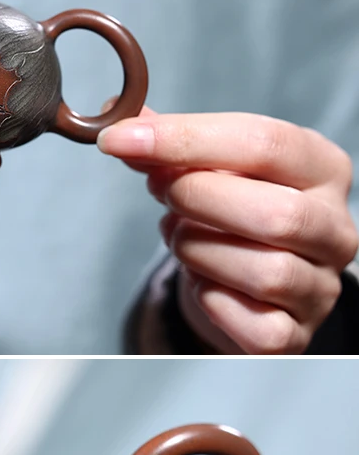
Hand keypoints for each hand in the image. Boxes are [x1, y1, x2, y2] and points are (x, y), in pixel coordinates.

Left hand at [98, 109, 357, 353]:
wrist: (248, 282)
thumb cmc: (233, 212)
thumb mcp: (211, 167)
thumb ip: (171, 144)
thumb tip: (120, 119)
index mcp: (323, 169)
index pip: (265, 144)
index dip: (187, 138)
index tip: (122, 139)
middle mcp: (335, 228)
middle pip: (276, 214)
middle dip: (198, 199)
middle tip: (159, 190)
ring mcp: (321, 286)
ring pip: (266, 272)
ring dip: (199, 250)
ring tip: (179, 235)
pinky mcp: (294, 334)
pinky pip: (254, 325)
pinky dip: (213, 302)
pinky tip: (202, 281)